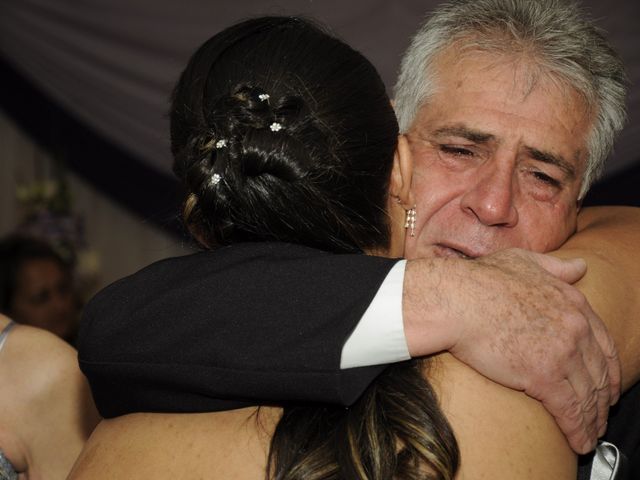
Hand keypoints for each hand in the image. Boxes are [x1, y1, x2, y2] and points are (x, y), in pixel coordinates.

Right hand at [403, 248, 620, 453]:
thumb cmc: (481, 280)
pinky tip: (580, 441)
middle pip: (599, 373)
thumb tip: (579, 267)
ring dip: (593, 420)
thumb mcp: (524, 262)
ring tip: (590, 435)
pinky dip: (579, 430)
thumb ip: (556, 267)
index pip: (603, 344)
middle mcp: (575, 328)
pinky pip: (570, 411)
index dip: (608, 369)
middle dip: (603, 399)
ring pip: (588, 395)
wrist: (458, 299)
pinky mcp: (543, 376)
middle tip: (600, 415)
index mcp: (572, 303)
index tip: (607, 385)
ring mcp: (562, 352)